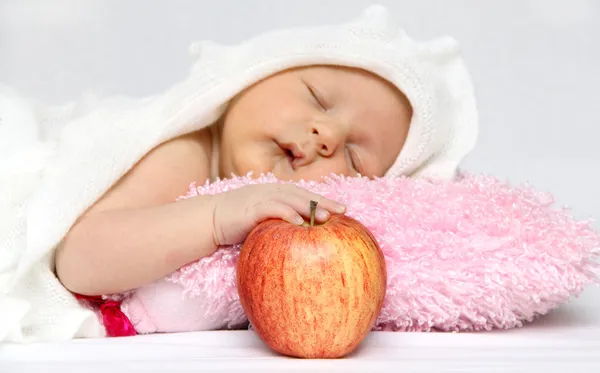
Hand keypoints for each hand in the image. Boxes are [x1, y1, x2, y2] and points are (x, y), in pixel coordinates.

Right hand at [211, 183, 345, 245]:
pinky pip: (272, 209)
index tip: (343, 208)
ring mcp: (260, 198)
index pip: (304, 195)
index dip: (323, 200)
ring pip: (290, 199)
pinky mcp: (251, 209)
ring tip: (325, 217)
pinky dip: (286, 214)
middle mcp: (270, 191)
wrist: (209, 220)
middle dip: (322, 201)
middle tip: (342, 210)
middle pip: (302, 194)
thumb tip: (302, 234)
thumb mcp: (262, 218)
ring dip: (309, 207)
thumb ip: (279, 220)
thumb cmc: (237, 222)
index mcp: (275, 192)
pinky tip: (299, 222)